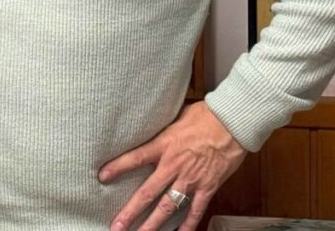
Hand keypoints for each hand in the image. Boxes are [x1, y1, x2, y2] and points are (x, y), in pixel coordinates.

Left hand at [99, 102, 245, 230]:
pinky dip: (187, 226)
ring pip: (167, 207)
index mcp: (164, 145)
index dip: (117, 167)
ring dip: (153, 224)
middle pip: (148, 193)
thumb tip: (150, 123)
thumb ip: (163, 128)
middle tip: (116, 225)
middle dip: (131, 211)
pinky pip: (195, 211)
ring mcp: (191, 179)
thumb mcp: (176, 115)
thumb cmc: (205, 115)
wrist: (232, 123)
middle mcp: (174, 166)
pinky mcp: (208, 188)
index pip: (135, 157)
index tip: (102, 176)